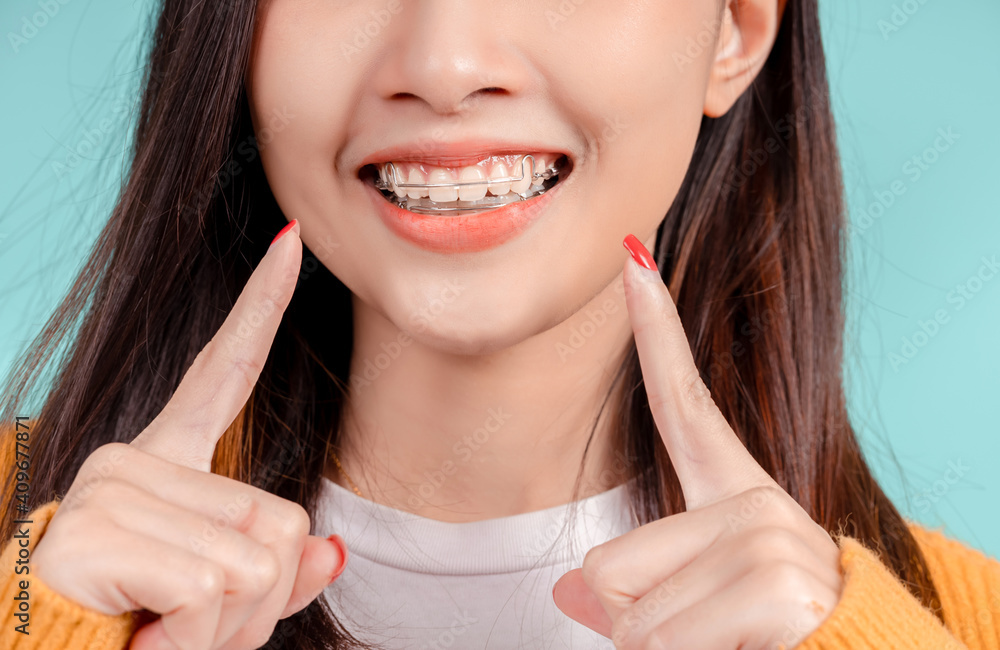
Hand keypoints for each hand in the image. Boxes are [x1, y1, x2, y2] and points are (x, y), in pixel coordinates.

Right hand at [30, 220, 347, 649]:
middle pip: (278, 520)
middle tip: (190, 621)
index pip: (224, 370)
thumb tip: (335, 550)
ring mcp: (108, 489)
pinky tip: (144, 634)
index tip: (290, 241)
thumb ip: (279, 572)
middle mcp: (130, 460)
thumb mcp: (223, 603)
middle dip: (258, 597)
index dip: (262, 306)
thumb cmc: (138, 628)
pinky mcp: (91, 531)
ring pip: (252, 562)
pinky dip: (195, 635)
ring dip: (227, 624)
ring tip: (164, 630)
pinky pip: (209, 586)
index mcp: (164, 463)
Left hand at [552, 234, 842, 648]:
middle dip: (637, 621)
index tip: (633, 260)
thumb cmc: (778, 636)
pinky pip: (663, 641)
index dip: (654, 331)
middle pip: (608, 566)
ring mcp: (768, 539)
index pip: (683, 402)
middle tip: (708, 635)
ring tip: (728, 647)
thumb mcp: (701, 602)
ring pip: (630, 615)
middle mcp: (757, 505)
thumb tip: (564, 594)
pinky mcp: (775, 583)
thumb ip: (641, 581)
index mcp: (739, 497)